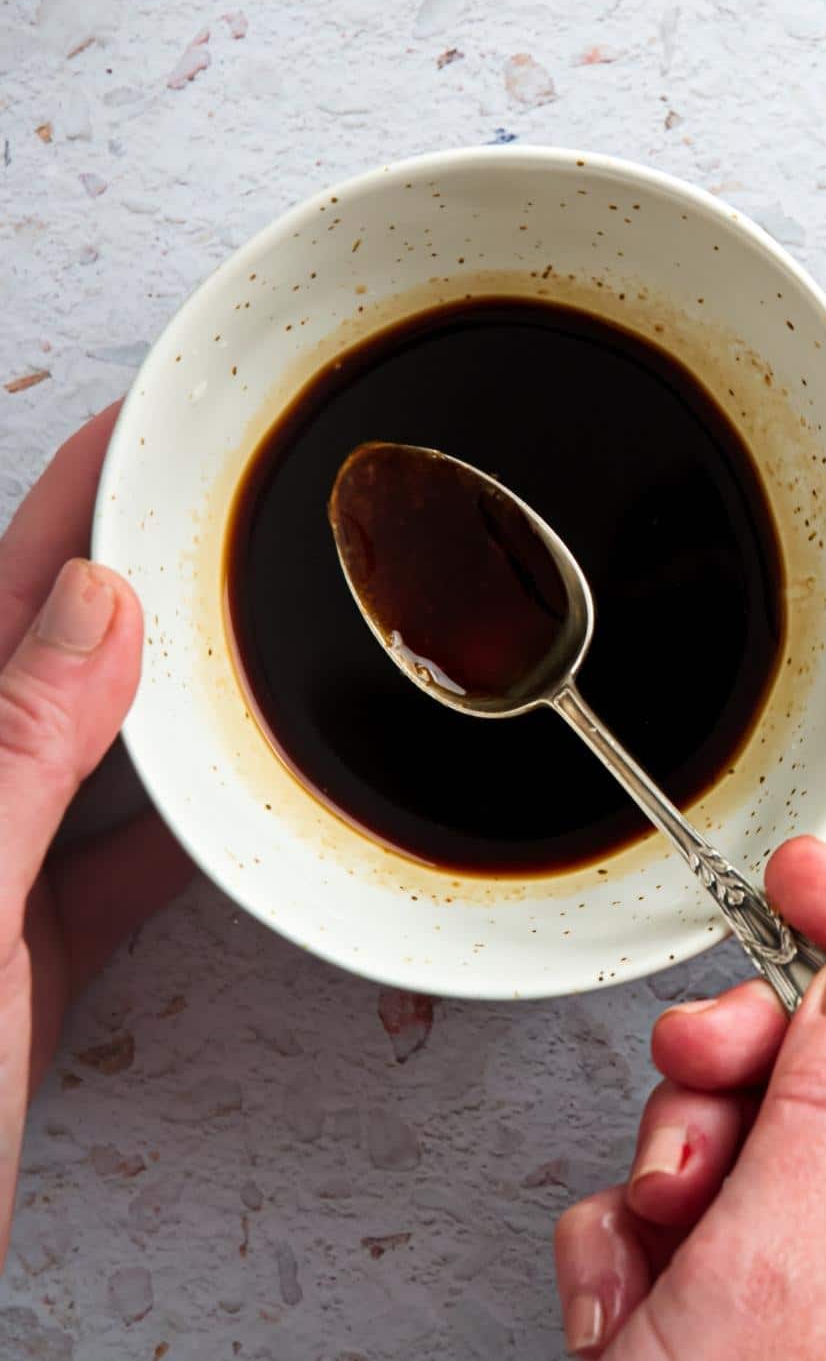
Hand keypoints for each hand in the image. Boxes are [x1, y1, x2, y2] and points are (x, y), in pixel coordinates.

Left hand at [0, 403, 191, 1262]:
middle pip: (58, 659)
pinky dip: (186, 825)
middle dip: (143, 577)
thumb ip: (19, 751)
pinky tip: (234, 797)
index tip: (153, 424)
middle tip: (227, 508)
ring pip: (99, 753)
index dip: (77, 495)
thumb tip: (97, 605)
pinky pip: (121, 858)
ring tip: (252, 628)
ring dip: (178, 698)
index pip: (5, 590)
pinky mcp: (23, 949)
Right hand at [555, 837, 825, 1357]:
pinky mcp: (736, 1314)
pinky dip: (629, 1244)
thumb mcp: (770, 1279)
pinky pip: (679, 1215)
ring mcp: (815, 1290)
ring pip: (736, 1140)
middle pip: (824, 1079)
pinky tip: (626, 1310)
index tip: (800, 875)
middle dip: (732, 1071)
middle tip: (687, 1067)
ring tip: (648, 1243)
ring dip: (663, 1176)